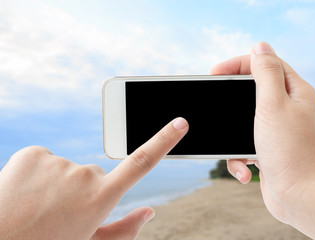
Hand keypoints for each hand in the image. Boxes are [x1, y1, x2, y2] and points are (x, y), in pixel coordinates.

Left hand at [0, 117, 188, 239]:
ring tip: (36, 206)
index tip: (181, 123)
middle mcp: (85, 175)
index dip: (164, 142)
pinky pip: (45, 159)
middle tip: (56, 213)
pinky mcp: (34, 153)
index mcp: (102, 199)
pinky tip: (23, 193)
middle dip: (81, 191)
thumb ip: (124, 230)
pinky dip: (37, 174)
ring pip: (67, 168)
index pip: (141, 163)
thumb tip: (150, 211)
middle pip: (93, 175)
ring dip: (56, 184)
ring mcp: (59, 162)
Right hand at [212, 42, 314, 237]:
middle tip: (216, 106)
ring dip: (234, 137)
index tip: (214, 73)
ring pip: (243, 120)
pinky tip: (246, 170)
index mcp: (294, 91)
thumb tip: (260, 46)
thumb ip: (265, 73)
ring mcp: (277, 129)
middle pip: (251, 91)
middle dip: (231, 101)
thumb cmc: (289, 151)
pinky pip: (244, 143)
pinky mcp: (267, 148)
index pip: (264, 63)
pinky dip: (240, 157)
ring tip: (237, 152)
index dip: (238, 64)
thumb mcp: (273, 104)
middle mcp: (288, 107)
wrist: (299, 196)